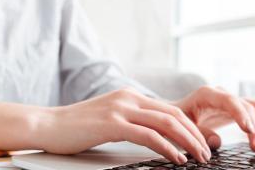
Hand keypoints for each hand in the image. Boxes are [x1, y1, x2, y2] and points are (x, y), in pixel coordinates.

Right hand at [40, 88, 211, 163]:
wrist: (47, 125)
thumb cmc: (76, 128)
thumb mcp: (109, 119)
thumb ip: (131, 122)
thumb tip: (155, 137)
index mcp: (130, 96)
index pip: (169, 109)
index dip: (190, 127)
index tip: (202, 143)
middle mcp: (128, 98)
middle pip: (173, 114)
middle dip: (195, 135)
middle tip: (207, 153)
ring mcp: (120, 109)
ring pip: (166, 122)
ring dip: (188, 141)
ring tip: (199, 158)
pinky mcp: (112, 124)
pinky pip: (148, 135)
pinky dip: (167, 148)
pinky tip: (176, 159)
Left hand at [171, 86, 254, 152]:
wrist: (177, 113)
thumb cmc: (179, 118)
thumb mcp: (184, 126)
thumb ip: (199, 132)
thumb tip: (217, 142)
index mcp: (207, 94)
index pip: (229, 100)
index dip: (241, 115)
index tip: (249, 131)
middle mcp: (221, 94)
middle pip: (246, 105)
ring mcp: (230, 100)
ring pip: (254, 107)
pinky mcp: (236, 108)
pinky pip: (254, 112)